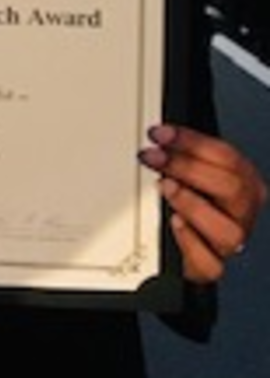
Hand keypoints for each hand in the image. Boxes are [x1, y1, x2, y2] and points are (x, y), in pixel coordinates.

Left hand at [139, 123, 267, 282]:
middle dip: (188, 168)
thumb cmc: (195, 198)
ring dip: (192, 204)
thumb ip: (184, 153)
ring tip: (166, 188)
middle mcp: (243, 210)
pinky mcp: (212, 265)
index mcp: (244, 180)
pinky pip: (210, 263)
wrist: (192, 242)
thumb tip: (159, 137)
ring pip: (227, 230)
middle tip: (155, 157)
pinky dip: (190, 242)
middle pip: (231, 187)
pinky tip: (175, 223)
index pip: (226, 157)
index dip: (191, 142)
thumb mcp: (194, 170)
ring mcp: (231, 240)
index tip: (159, 134)